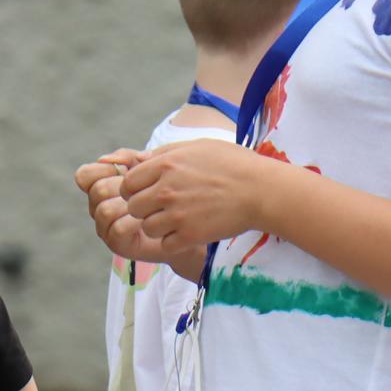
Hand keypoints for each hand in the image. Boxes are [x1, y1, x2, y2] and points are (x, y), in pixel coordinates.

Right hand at [75, 150, 181, 263]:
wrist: (186, 222)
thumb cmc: (166, 193)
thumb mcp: (149, 168)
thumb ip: (128, 157)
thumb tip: (105, 159)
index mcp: (100, 188)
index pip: (84, 175)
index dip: (102, 169)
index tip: (126, 169)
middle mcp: (98, 208)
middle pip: (98, 190)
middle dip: (124, 187)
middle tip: (146, 189)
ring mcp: (105, 228)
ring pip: (105, 210)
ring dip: (131, 205)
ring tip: (151, 205)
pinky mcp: (117, 245)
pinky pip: (118, 228)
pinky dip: (136, 221)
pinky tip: (153, 217)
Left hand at [122, 140, 269, 250]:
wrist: (262, 190)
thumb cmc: (233, 164)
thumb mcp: (197, 147)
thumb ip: (164, 153)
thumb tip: (137, 159)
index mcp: (166, 165)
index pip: (128, 183)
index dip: (134, 190)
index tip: (147, 192)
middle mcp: (167, 190)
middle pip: (133, 207)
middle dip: (144, 209)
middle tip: (162, 208)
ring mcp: (177, 214)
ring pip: (147, 227)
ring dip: (158, 226)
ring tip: (177, 220)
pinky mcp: (190, 235)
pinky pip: (165, 244)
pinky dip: (173, 241)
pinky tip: (187, 232)